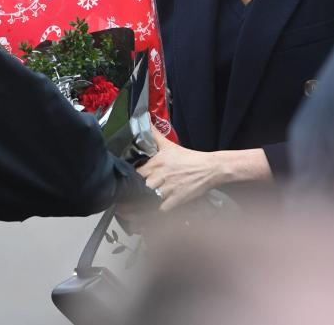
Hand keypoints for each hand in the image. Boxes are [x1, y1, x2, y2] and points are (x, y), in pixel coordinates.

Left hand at [137, 131, 271, 211]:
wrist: (209, 168)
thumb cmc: (189, 158)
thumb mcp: (169, 145)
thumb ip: (154, 134)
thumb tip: (145, 119)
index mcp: (156, 163)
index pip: (135, 172)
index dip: (129, 178)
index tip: (124, 182)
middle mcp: (160, 176)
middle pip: (139, 186)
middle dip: (133, 192)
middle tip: (126, 197)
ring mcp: (168, 189)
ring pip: (148, 199)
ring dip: (140, 204)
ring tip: (131, 209)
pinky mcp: (176, 199)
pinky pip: (161, 209)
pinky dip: (154, 213)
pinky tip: (149, 214)